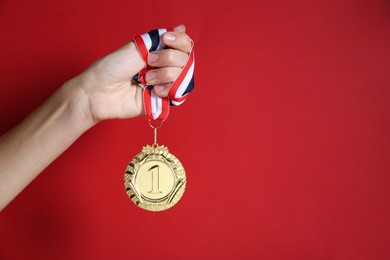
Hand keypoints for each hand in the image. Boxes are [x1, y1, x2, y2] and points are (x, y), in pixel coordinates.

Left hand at [65, 25, 192, 129]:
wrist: (100, 91)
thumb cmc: (113, 68)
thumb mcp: (136, 47)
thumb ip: (160, 39)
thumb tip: (181, 28)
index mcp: (159, 52)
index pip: (185, 45)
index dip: (180, 41)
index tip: (165, 39)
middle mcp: (165, 67)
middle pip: (186, 60)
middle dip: (168, 58)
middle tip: (148, 62)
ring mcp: (166, 84)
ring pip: (183, 76)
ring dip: (165, 75)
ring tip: (147, 80)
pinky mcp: (164, 100)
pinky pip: (178, 94)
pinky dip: (166, 89)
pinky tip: (153, 91)